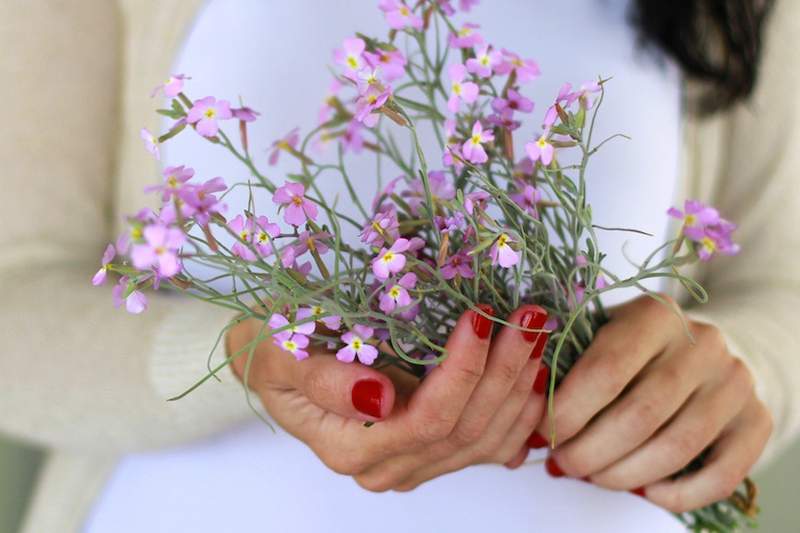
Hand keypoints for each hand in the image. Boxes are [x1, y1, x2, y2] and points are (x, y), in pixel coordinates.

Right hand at [227, 304, 550, 490]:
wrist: (278, 356)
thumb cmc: (277, 346)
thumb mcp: (282, 353)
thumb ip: (324, 379)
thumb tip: (380, 397)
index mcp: (351, 448)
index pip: (427, 419)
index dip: (463, 371)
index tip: (481, 316)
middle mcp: (387, 466)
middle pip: (465, 430)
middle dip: (504, 371)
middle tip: (528, 316)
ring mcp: (414, 463)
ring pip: (485, 440)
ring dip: (519, 387)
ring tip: (537, 335)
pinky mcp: (433, 450)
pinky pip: (490, 445)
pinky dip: (519, 412)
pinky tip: (536, 378)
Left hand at [533, 295, 771, 512]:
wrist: (711, 350)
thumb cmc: (639, 347)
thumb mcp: (603, 333)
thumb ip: (568, 362)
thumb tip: (525, 411)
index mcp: (654, 314)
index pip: (604, 371)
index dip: (567, 410)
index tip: (543, 432)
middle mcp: (702, 344)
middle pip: (638, 415)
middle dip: (590, 450)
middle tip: (562, 463)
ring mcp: (734, 383)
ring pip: (674, 447)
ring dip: (623, 474)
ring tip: (593, 476)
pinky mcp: (755, 420)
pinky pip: (720, 473)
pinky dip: (677, 493)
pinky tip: (645, 491)